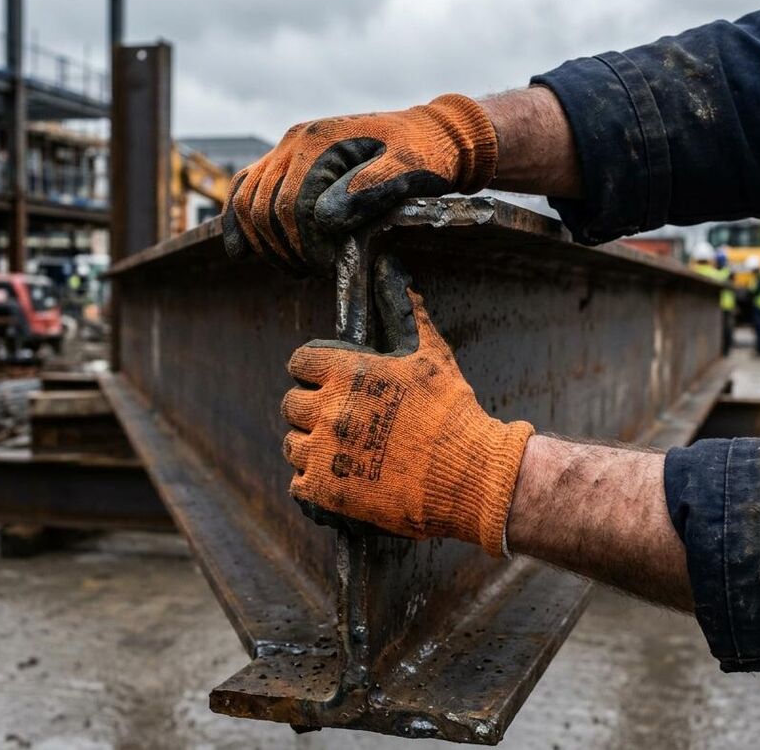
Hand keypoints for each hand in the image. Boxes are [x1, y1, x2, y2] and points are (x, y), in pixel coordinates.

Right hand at [223, 95, 497, 272]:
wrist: (432, 133)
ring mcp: (288, 147)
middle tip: (314, 272)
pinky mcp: (288, 158)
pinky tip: (239, 251)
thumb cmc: (427, 156)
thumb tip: (324, 218)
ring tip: (297, 267)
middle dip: (285, 248)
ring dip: (265, 242)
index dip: (306, 245)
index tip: (329, 267)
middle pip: (264, 207)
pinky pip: (246, 186)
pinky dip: (237, 220)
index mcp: (320, 142)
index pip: (291, 207)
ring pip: (247, 200)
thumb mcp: (409, 171)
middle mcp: (296, 139)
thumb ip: (369, 190)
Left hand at [280, 256, 532, 554]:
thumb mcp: (431, 352)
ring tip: (340, 450)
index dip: (311, 372)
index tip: (327, 382)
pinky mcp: (326, 490)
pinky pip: (297, 483)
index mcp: (347, 372)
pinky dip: (312, 482)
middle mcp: (329, 408)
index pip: (299, 363)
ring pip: (292, 445)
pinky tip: (338, 478)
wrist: (469, 473)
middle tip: (338, 419)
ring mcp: (324, 451)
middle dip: (311, 409)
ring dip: (310, 446)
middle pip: (290, 405)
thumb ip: (405, 311)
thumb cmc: (452, 410)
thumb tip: (392, 268)